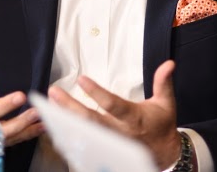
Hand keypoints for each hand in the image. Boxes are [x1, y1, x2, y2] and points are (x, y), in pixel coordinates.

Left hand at [47, 60, 181, 168]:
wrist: (164, 153)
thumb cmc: (161, 124)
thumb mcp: (166, 103)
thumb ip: (163, 82)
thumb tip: (168, 64)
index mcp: (134, 118)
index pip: (113, 105)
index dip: (97, 93)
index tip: (81, 80)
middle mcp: (119, 133)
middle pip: (91, 121)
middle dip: (70, 107)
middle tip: (54, 93)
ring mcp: (110, 145)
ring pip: (83, 134)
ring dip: (64, 122)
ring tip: (48, 108)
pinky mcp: (105, 153)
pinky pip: (83, 147)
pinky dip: (68, 138)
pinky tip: (54, 127)